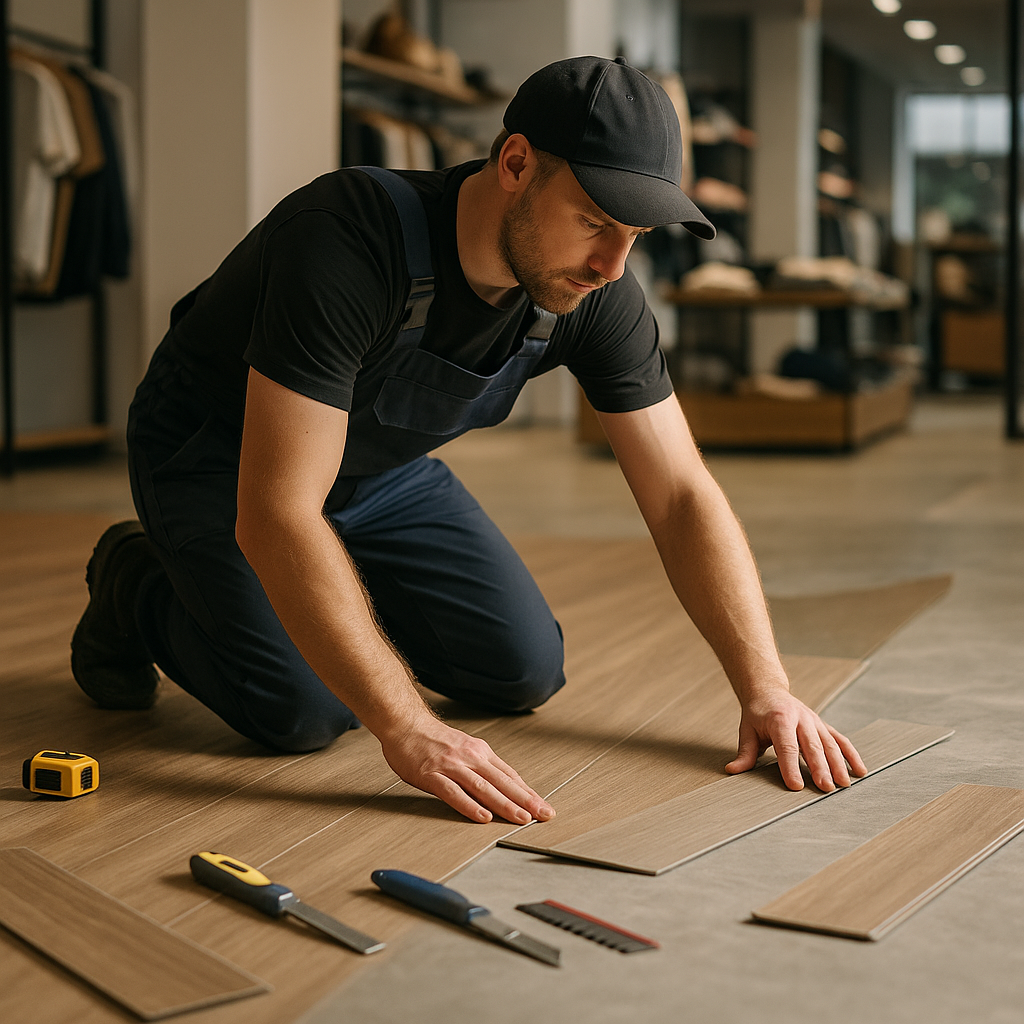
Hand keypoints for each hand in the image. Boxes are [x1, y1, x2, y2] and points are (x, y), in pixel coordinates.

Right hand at [378, 714, 554, 824]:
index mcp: (480, 752)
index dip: (528, 793)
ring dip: (504, 805)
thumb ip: (483, 767)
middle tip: (544, 815)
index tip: (544, 807)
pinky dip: (470, 806)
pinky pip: (454, 793)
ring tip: (521, 818)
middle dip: (526, 800)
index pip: (510, 776)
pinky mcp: (432, 775)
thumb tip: (506, 786)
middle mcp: (470, 758)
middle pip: (502, 782)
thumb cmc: (434, 740)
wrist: (406, 724)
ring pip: (483, 788)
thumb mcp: (465, 749)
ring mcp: (451, 766)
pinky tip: (482, 817)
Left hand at [725, 689, 866, 791]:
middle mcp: (800, 718)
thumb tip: (732, 770)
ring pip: (829, 744)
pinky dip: (851, 755)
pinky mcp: (823, 726)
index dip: (790, 766)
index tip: (795, 786)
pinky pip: (840, 740)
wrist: (769, 691)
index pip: (786, 746)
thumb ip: (745, 753)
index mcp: (779, 719)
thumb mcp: (747, 731)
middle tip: (825, 788)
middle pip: (811, 746)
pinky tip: (859, 771)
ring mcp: (814, 721)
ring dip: (838, 765)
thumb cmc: (757, 714)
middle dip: (819, 768)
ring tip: (843, 785)